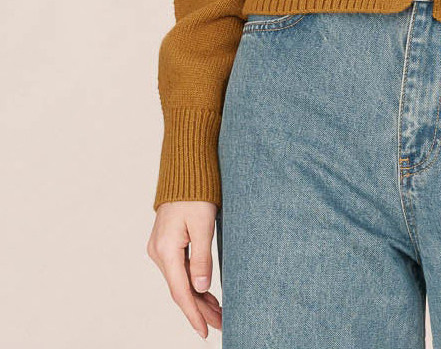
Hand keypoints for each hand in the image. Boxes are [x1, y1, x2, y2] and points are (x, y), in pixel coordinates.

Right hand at [147, 201, 222, 338]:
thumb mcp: (203, 224)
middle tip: (222, 324)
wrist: (184, 169)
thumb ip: (201, 257)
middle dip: (200, 310)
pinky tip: (205, 294)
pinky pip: (179, 271)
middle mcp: (159, 252)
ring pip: (180, 281)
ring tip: (218, 314)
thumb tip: (200, 289)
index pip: (181, 291)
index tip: (206, 331)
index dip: (194, 314)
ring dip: (198, 298)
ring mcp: (160, 248)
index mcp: (166, 250)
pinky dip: (193, 284)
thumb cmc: (196, 192)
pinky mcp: (166, 243)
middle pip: (180, 289)